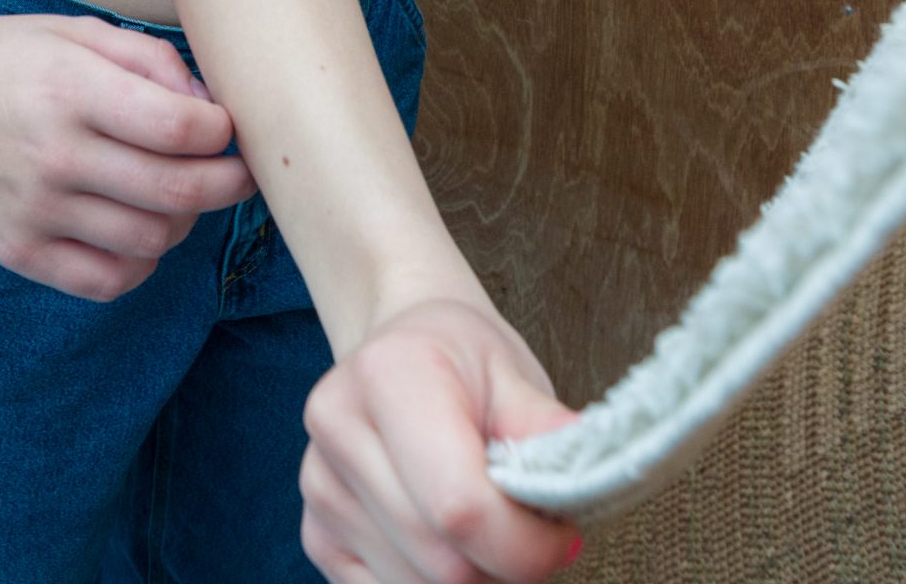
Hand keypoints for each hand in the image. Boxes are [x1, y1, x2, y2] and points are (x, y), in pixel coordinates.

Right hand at [0, 13, 256, 298]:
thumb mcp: (74, 32)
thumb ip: (150, 61)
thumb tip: (210, 108)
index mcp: (71, 88)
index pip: (182, 127)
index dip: (223, 131)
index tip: (226, 126)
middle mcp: (55, 154)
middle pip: (179, 192)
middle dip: (230, 184)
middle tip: (238, 172)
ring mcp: (35, 210)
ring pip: (152, 240)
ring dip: (185, 222)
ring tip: (178, 196)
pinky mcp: (19, 252)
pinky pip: (106, 282)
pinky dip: (141, 265)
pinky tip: (138, 233)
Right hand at [299, 297, 584, 582]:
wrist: (401, 344)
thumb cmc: (464, 360)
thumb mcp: (514, 373)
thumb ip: (546, 431)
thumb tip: (590, 480)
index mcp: (390, 376)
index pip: (458, 506)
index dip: (523, 545)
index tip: (563, 537)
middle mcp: (339, 429)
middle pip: (441, 562)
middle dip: (504, 566)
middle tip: (533, 533)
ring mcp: (319, 486)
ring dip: (471, 578)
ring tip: (489, 528)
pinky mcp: (315, 532)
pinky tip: (449, 542)